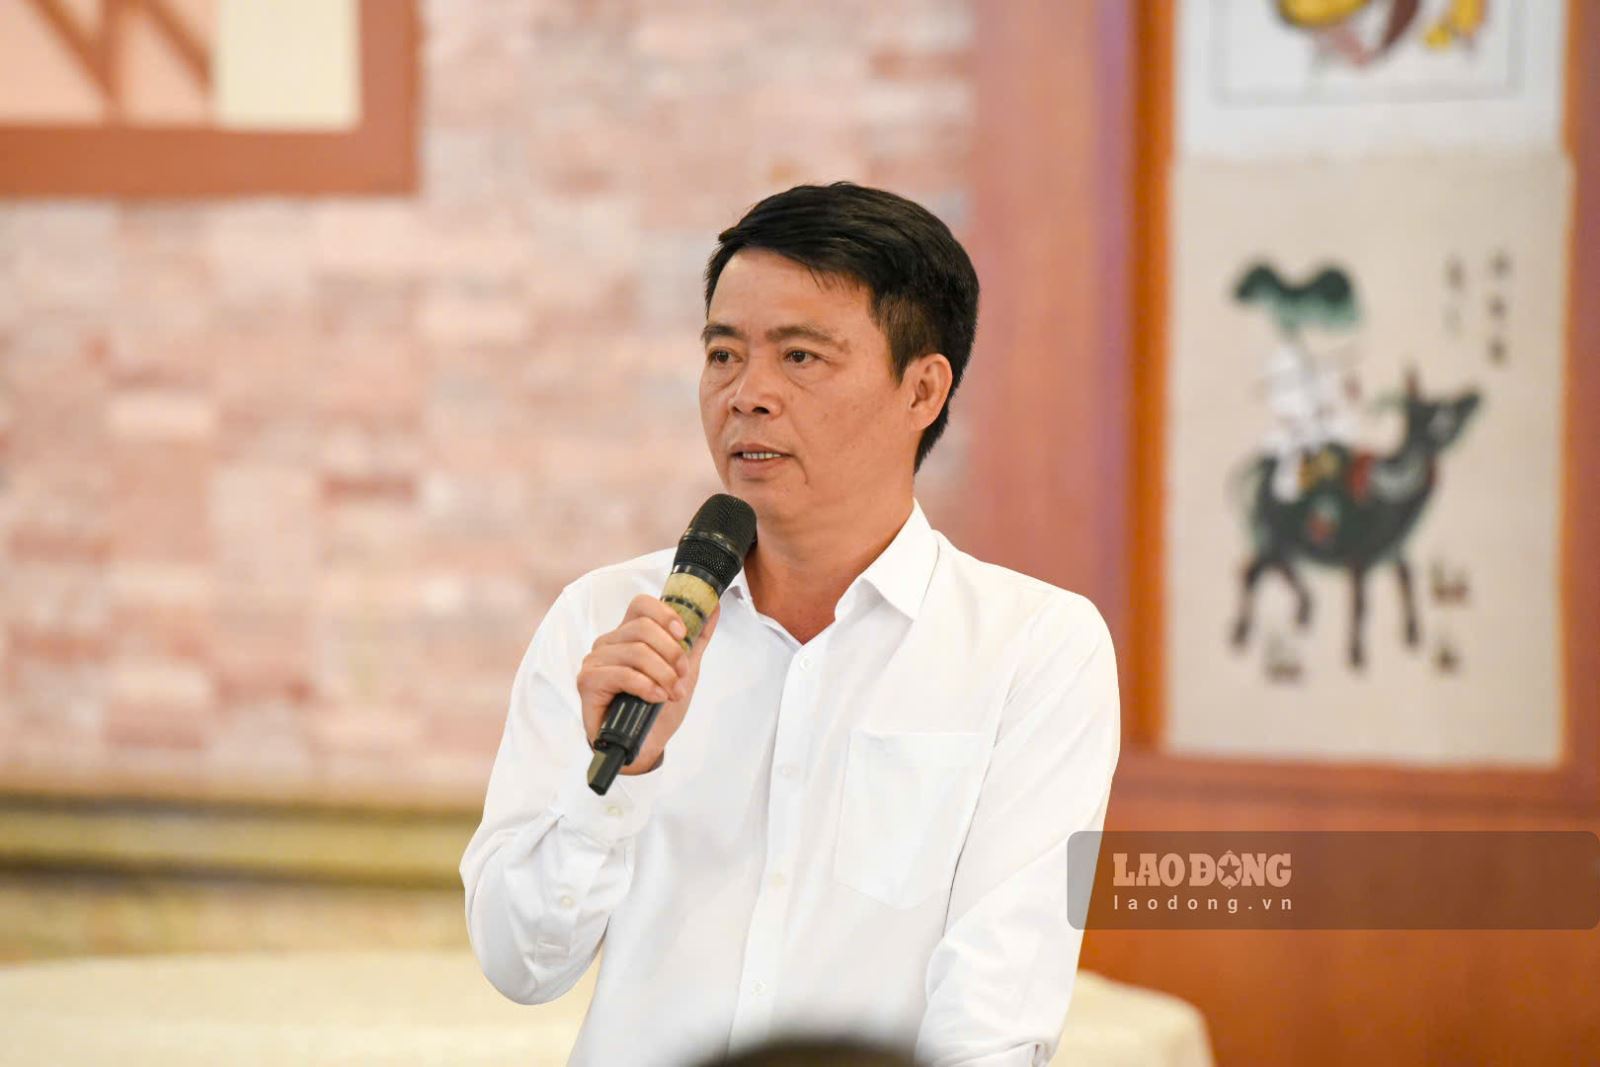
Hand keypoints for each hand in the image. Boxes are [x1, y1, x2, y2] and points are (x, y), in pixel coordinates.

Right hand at [576, 594, 721, 774]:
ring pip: (636, 652)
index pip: (642, 605)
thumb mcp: (685, 669)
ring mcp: (596, 661)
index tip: (683, 635)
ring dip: (663, 674)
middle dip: (672, 653)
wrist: (646, 744)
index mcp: (628, 634)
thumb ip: (697, 639)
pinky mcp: (588, 681)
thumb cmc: (659, 707)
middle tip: (682, 676)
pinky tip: (656, 697)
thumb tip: (714, 608)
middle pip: (643, 628)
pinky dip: (646, 686)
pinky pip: (622, 674)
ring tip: (672, 692)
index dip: (666, 615)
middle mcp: (609, 643)